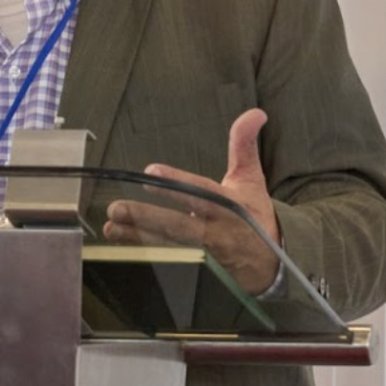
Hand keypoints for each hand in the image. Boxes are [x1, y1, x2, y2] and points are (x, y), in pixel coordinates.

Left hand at [102, 107, 282, 293]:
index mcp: (231, 205)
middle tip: (117, 208)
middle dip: (147, 217)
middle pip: (179, 225)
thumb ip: (244, 146)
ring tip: (111, 226)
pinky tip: (123, 246)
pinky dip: (147, 257)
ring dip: (138, 237)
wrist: (274, 261)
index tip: (150, 172)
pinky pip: (171, 265)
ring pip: (170, 246)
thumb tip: (255, 113)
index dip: (177, 182)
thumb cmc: (255, 215)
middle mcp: (219, 231)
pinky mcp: (202, 273)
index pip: (202, 191)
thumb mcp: (251, 179)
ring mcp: (209, 255)